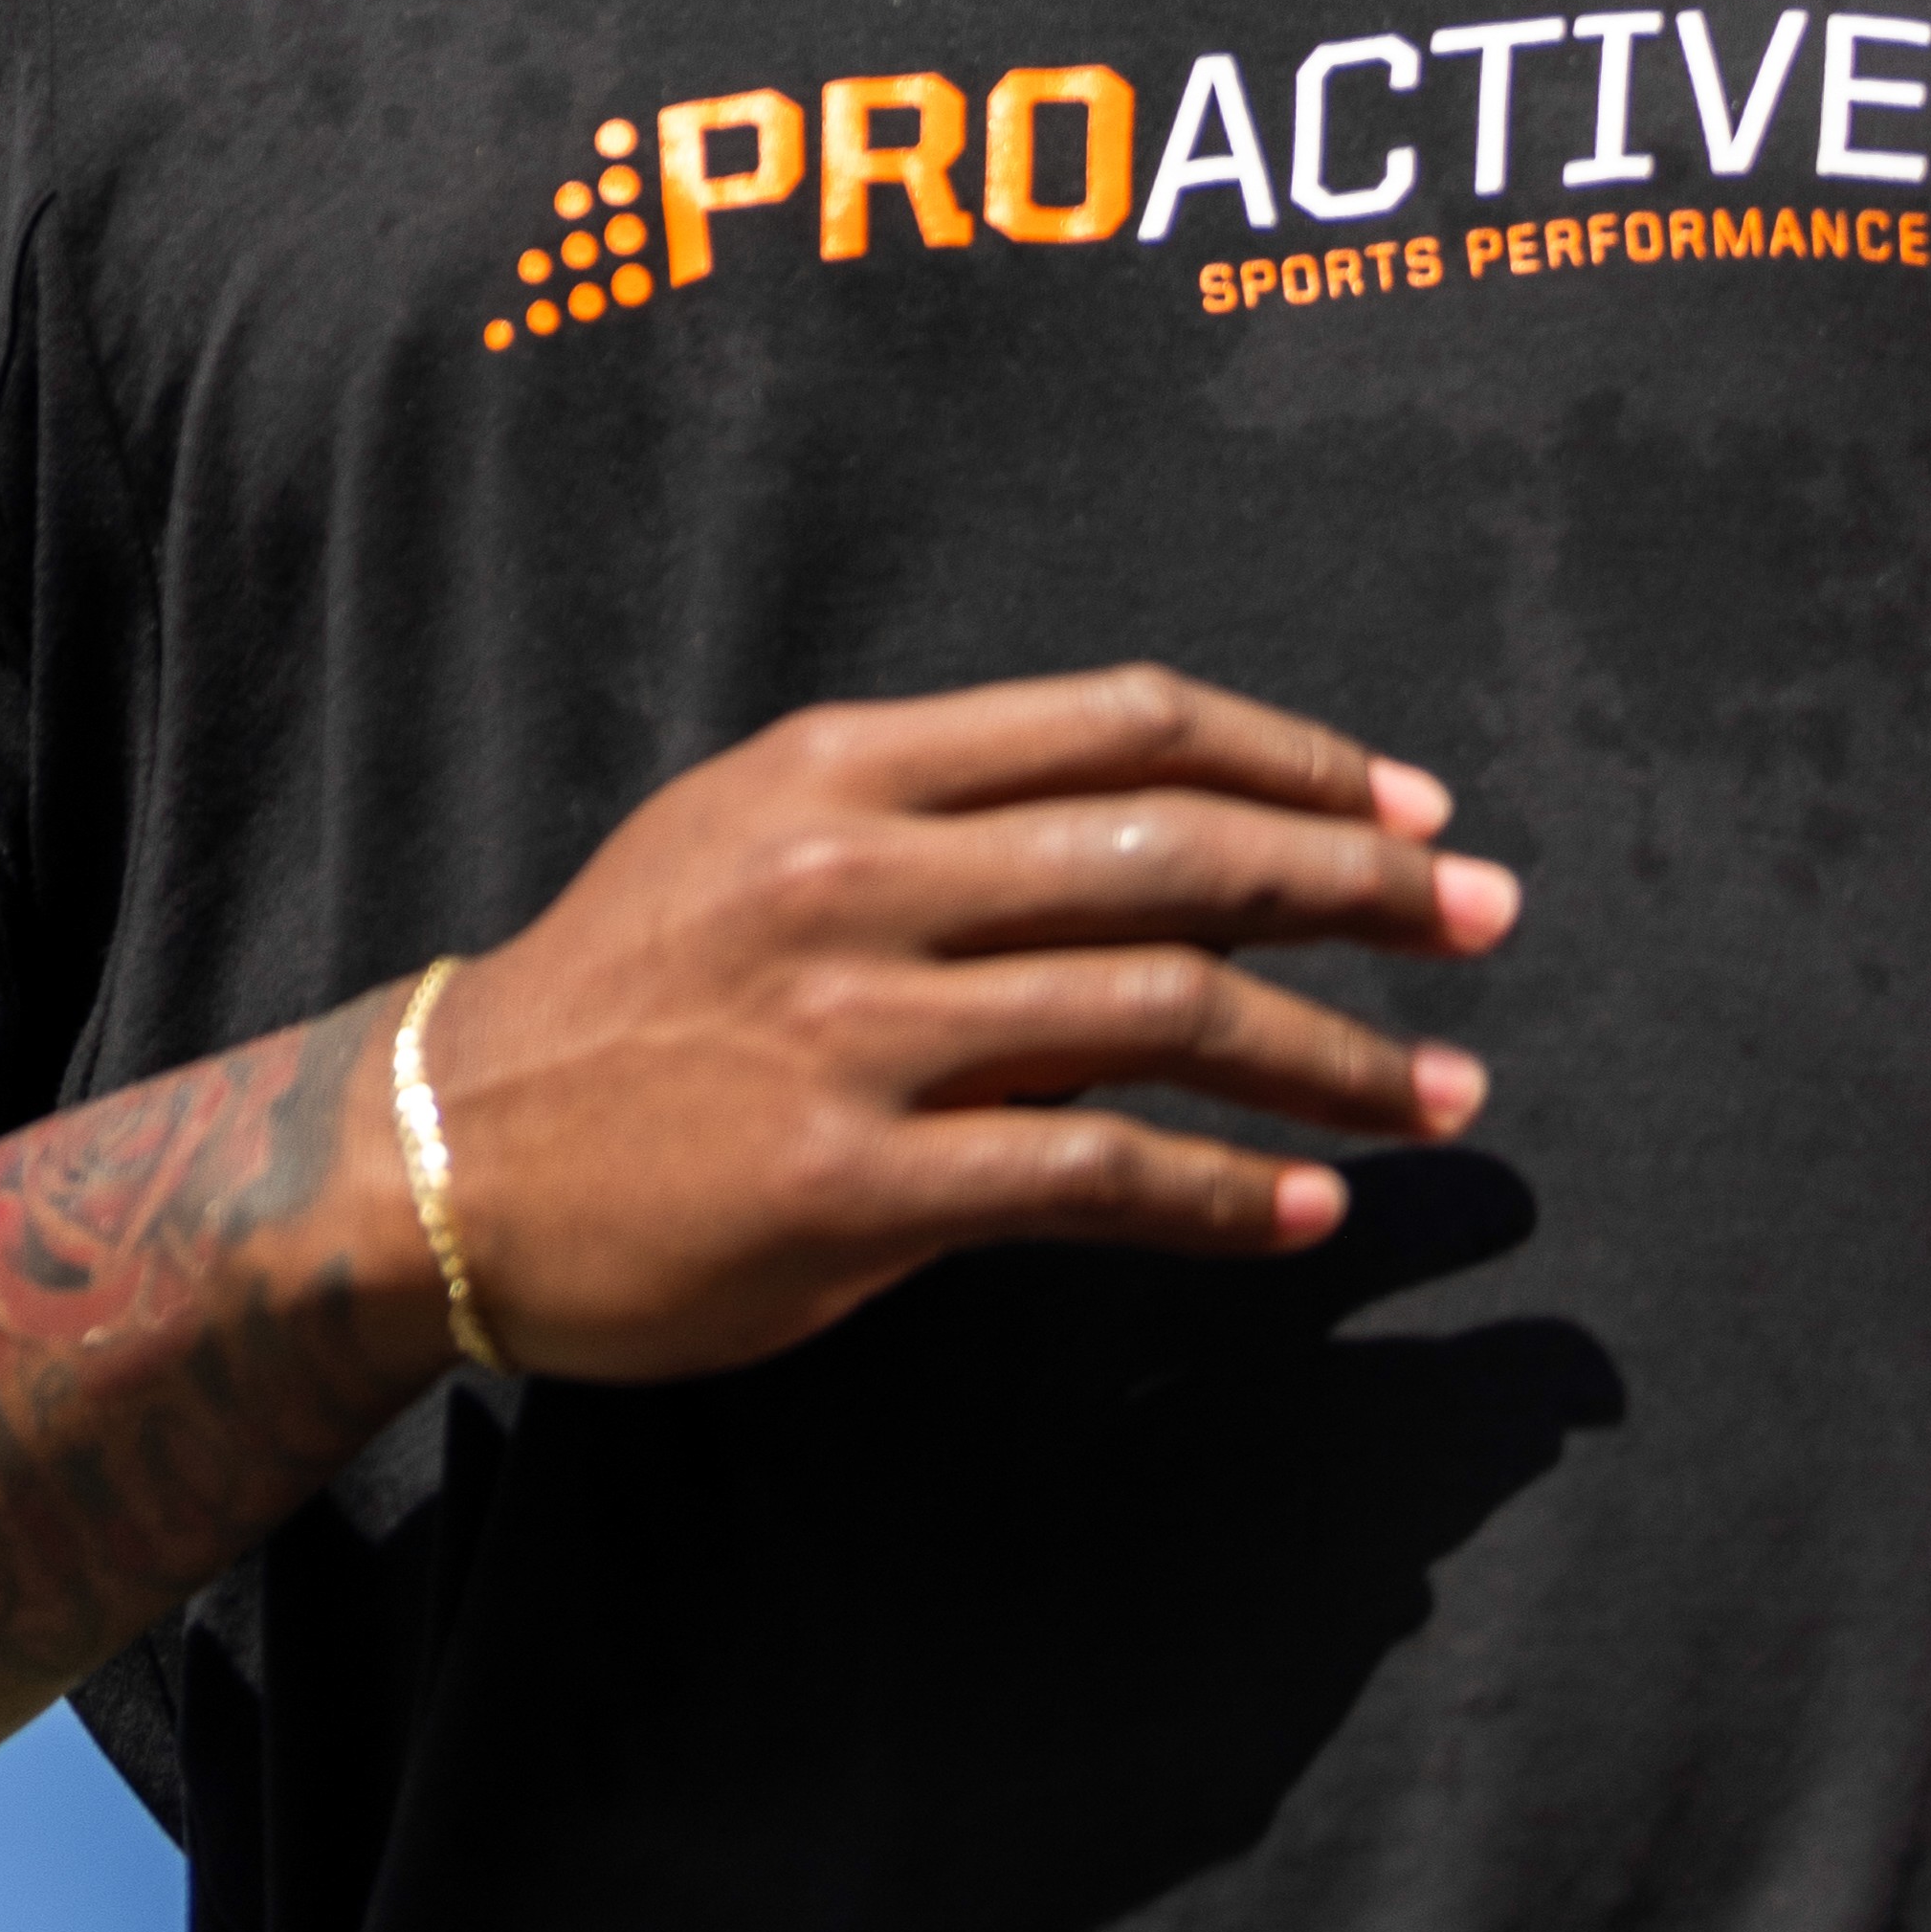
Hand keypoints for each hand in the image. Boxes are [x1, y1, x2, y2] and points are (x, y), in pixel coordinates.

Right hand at [417, 656, 1516, 1384]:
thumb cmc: (621, 991)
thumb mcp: (750, 836)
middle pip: (1175, 853)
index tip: (1407, 804)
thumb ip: (930, 821)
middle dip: (1360, 886)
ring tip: (1444, 1095)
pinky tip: (1307, 1207)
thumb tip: (1147, 837)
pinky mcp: (854, 1187)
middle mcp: (861, 874)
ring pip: (1161, 1014)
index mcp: (844, 767)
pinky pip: (1089, 1177)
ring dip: (1335, 1055)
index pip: (1122, 725)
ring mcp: (857, 1031)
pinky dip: (1222, 1195)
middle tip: (1487, 918)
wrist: (443, 1149)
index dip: (1291, 755)